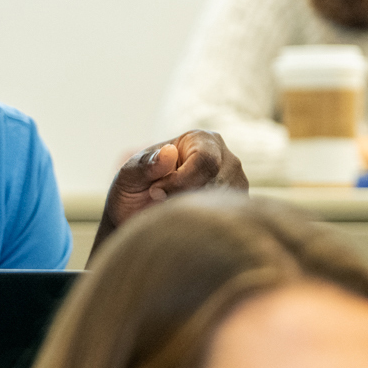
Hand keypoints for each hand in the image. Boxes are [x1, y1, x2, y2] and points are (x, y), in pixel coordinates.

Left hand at [93, 130, 247, 254]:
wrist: (138, 219)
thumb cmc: (133, 191)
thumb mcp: (129, 176)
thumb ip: (145, 164)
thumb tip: (169, 154)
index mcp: (203, 140)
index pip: (205, 161)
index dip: (179, 181)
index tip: (155, 191)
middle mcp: (227, 160)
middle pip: (217, 184)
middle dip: (183, 199)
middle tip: (160, 203)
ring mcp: (237, 185)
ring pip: (222, 206)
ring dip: (192, 214)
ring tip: (171, 210)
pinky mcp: (238, 211)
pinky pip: (227, 222)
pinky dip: (202, 227)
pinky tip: (184, 223)